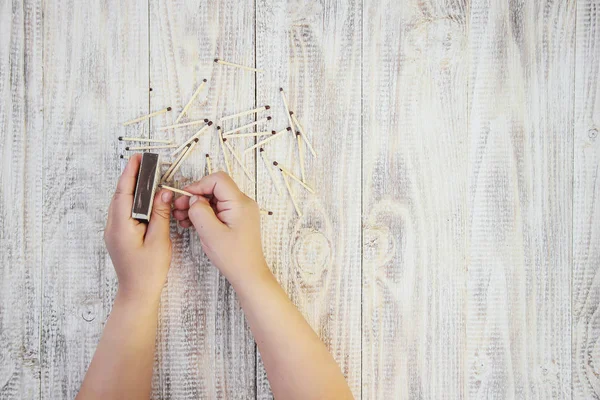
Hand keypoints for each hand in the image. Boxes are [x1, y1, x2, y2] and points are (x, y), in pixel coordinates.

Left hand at [104, 154, 172, 302]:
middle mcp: (113, 226)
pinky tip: (145, 200)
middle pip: (121, 195)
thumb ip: (160, 214)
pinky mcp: (118, 236)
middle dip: (132, 177)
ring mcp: (114, 232)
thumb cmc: (148, 271)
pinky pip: (124, 212)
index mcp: (121, 226)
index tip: (138, 158)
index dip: (131, 173)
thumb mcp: (159, 240)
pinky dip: (134, 202)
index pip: (124, 192)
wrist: (137, 293)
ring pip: (122, 203)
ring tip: (147, 177)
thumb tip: (163, 193)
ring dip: (133, 189)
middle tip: (146, 163)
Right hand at [172, 172, 268, 286]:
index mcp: (240, 203)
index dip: (199, 185)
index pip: (218, 180)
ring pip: (214, 198)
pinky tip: (191, 222)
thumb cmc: (233, 257)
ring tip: (182, 217)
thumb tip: (194, 199)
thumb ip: (200, 212)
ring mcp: (240, 210)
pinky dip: (204, 213)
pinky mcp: (236, 218)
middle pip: (215, 188)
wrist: (248, 274)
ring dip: (197, 205)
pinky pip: (218, 208)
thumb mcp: (210, 233)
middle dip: (195, 196)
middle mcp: (242, 203)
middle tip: (179, 208)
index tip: (185, 197)